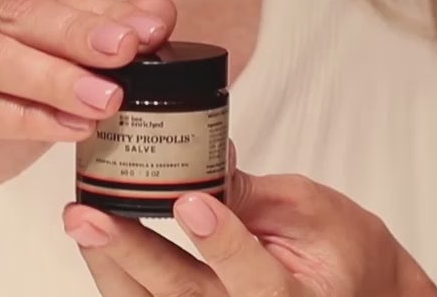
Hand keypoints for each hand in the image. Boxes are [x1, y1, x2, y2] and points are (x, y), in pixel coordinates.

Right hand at [0, 0, 174, 249]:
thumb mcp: (51, 80)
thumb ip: (99, 41)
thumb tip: (159, 10)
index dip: (101, 6)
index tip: (153, 28)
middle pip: (16, 11)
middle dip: (78, 32)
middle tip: (128, 51)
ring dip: (55, 77)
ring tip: (106, 98)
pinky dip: (28, 119)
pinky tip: (69, 129)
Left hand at [63, 156, 436, 296]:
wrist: (354, 290)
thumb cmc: (340, 250)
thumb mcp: (313, 208)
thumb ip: (257, 193)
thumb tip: (205, 154)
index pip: (258, 280)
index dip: (222, 243)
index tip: (190, 202)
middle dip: (134, 254)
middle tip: (90, 216)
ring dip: (112, 265)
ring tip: (81, 221)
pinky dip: (118, 276)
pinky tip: (96, 240)